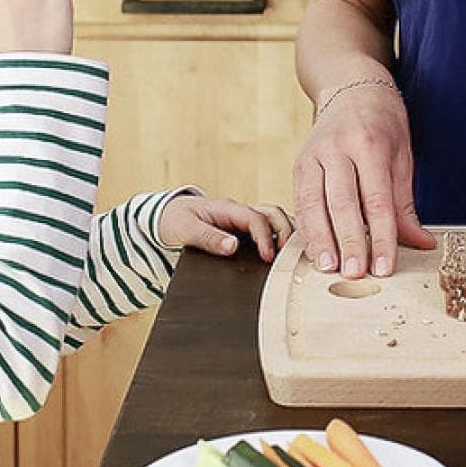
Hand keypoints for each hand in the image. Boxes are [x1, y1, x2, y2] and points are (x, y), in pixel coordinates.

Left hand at [158, 196, 294, 261]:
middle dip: (286, 232)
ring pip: (276, 219)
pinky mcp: (245, 229)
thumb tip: (232, 247)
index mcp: (228, 208)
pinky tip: (291, 252)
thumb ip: (208, 238)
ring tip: (299, 253)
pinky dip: (283, 236)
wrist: (167, 217)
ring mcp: (244, 219)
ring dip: (289, 232)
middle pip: (274, 214)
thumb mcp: (186, 230)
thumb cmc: (175, 220)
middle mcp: (240, 211)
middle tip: (290, 256)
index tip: (268, 258)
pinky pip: (270, 228)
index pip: (255, 218)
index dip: (265, 238)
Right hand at [292, 83, 432, 278]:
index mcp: (370, 145)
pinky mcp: (299, 163)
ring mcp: (314, 154)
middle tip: (354, 274)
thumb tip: (422, 243)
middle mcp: (338, 148)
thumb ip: (405, 204)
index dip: (381, 237)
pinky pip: (300, 200)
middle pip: (342, 203)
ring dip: (320, 239)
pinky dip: (306, 227)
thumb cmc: (383, 123)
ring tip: (328, 267)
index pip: (378, 200)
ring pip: (313, 203)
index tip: (384, 266)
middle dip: (349, 241)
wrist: (351, 87)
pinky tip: (313, 249)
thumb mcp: (402, 156)